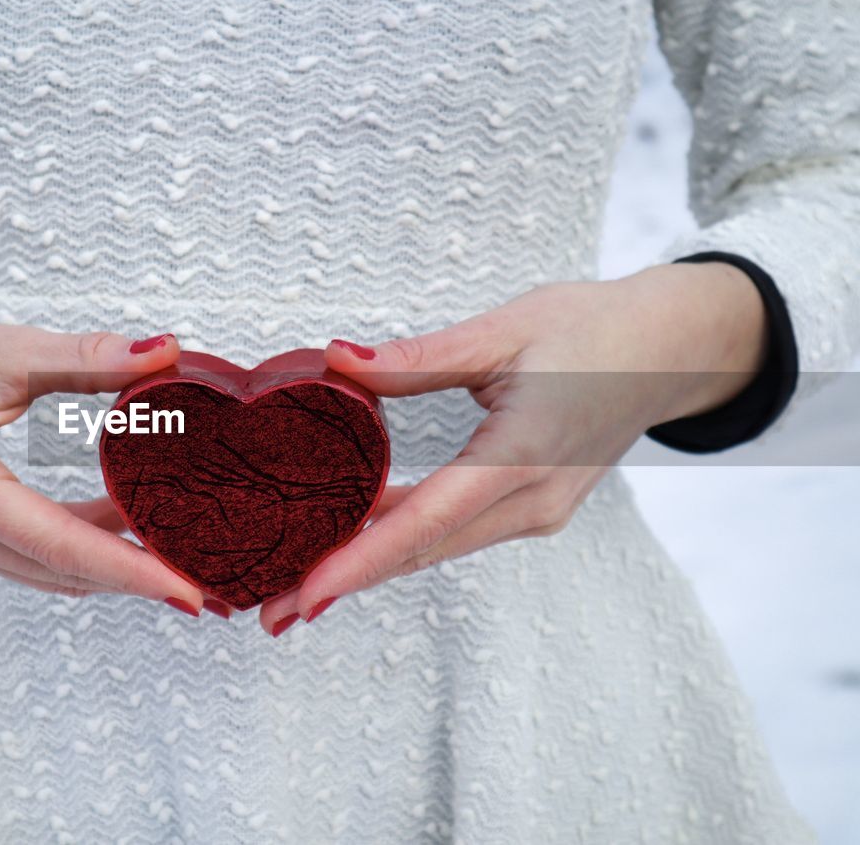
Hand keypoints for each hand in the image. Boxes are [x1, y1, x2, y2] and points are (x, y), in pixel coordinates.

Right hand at [0, 277, 205, 611]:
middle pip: (61, 570)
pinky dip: (85, 549)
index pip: (59, 542)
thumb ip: (86, 356)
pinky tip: (131, 527)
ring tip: (184, 554)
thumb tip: (164, 352)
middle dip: (137, 576)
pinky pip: (34, 557)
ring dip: (114, 565)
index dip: (130, 568)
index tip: (188, 589)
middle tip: (210, 578)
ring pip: (49, 570)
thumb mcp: (4, 348)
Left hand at [259, 262, 768, 634]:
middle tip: (269, 610)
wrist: (672, 349)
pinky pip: (454, 533)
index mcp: (523, 455)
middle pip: (421, 553)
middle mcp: (532, 501)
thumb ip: (418, 358)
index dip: (359, 560)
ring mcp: (537, 512)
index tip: (305, 592)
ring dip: (367, 568)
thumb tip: (337, 361)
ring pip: (435, 549)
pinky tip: (352, 543)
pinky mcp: (533, 508)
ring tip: (295, 589)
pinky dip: (401, 541)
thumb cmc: (596, 332)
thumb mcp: (505, 331)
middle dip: (343, 583)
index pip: (425, 521)